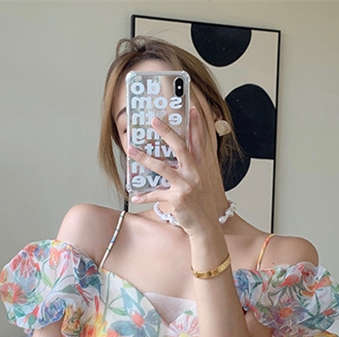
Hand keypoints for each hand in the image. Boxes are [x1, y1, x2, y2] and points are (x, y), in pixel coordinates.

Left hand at [127, 104, 225, 235]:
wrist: (207, 226)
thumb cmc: (203, 204)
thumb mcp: (204, 182)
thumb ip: (196, 167)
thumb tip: (181, 156)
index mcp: (203, 167)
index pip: (200, 141)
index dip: (196, 125)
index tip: (192, 108)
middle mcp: (196, 173)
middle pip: (180, 147)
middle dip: (166, 132)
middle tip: (154, 120)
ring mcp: (186, 185)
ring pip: (162, 167)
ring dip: (144, 158)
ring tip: (131, 149)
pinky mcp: (177, 198)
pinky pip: (156, 193)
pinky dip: (144, 195)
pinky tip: (134, 195)